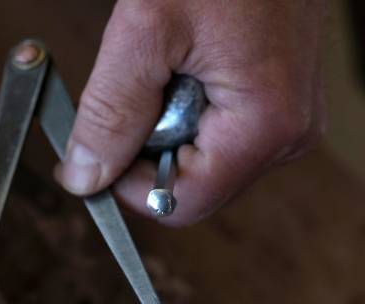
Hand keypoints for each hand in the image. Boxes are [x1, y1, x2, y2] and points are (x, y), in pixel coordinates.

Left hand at [57, 0, 325, 224]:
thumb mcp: (144, 33)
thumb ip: (109, 114)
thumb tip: (84, 178)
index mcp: (264, 126)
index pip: (179, 204)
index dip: (127, 184)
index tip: (97, 148)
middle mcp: (285, 133)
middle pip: (188, 186)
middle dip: (145, 149)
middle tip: (137, 86)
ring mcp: (283, 118)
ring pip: (197, 160)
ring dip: (162, 124)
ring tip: (166, 64)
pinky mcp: (273, 101)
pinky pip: (213, 131)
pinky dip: (182, 107)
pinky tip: (183, 63)